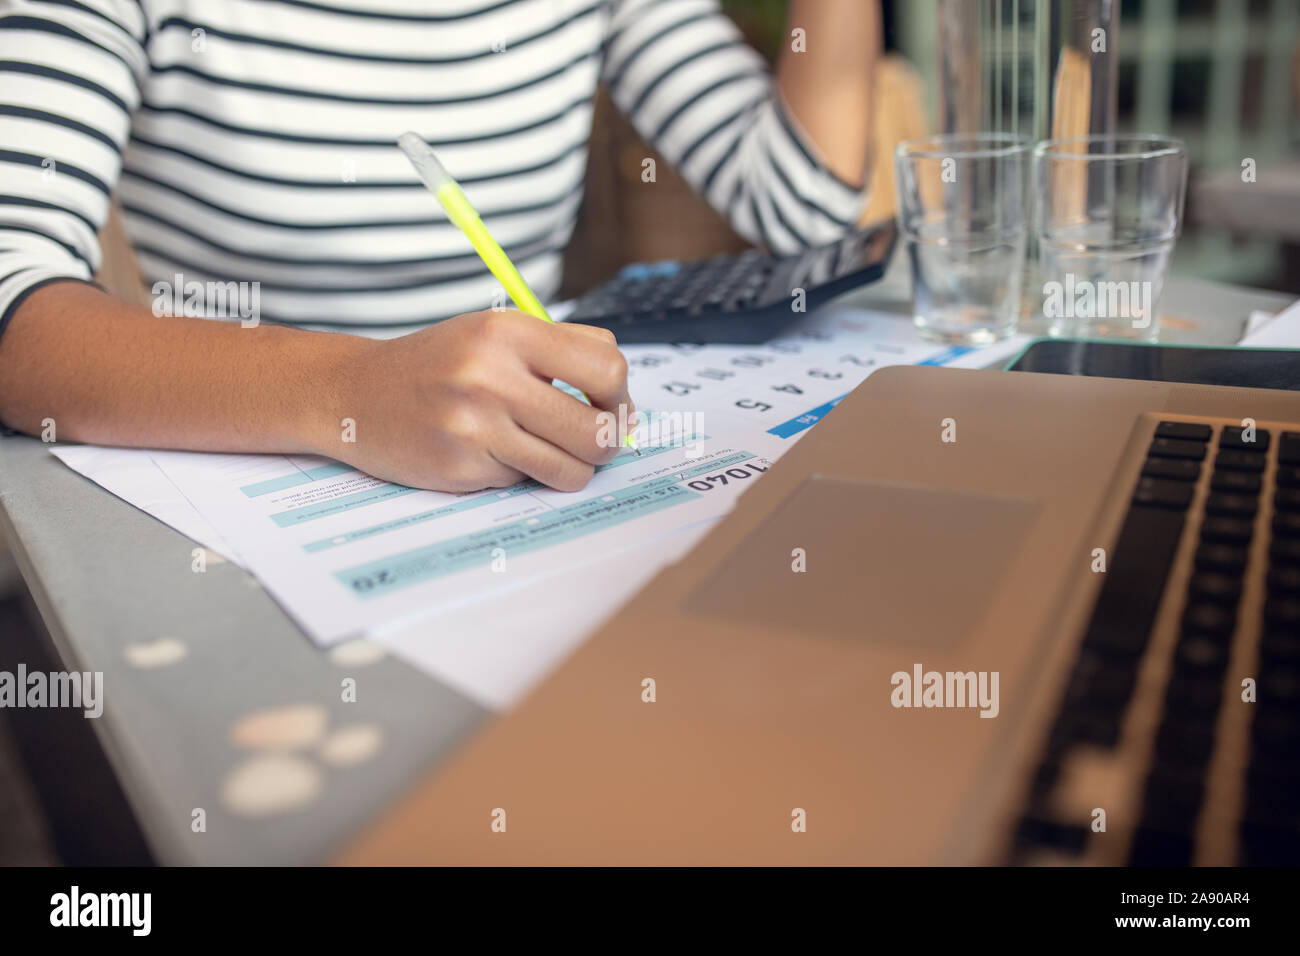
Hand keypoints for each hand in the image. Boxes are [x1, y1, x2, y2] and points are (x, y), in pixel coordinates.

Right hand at [321, 310, 634, 491]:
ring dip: (569, 468)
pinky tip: (488, 453)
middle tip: (590, 442)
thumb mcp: (496, 333)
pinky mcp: (460, 466)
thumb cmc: (440, 364)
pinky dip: (517, 472)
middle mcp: (492, 375)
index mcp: (509, 331)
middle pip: (598, 430)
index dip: (621, 397)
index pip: (607, 369)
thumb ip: (565, 350)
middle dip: (606, 444)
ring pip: (570, 469)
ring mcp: (474, 425)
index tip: (612, 408)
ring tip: (546, 452)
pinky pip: (524, 481)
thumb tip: (624, 405)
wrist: (355, 393)